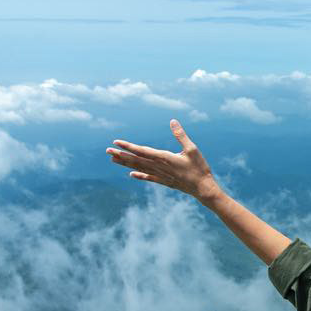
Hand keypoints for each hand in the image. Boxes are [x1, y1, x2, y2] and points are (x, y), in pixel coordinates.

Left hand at [106, 120, 222, 202]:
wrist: (203, 189)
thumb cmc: (199, 168)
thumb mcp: (192, 149)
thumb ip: (181, 135)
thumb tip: (172, 121)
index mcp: (164, 158)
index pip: (142, 151)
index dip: (128, 146)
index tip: (116, 142)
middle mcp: (159, 167)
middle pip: (136, 160)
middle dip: (121, 155)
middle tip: (107, 151)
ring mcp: (161, 175)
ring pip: (139, 168)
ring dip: (126, 164)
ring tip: (113, 160)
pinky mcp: (165, 181)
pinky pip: (149, 177)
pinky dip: (140, 175)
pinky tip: (131, 174)